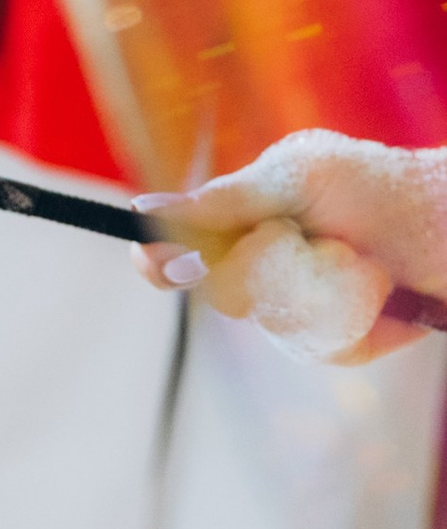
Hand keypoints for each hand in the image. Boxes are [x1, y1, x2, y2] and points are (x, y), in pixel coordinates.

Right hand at [140, 130, 446, 361]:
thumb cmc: (382, 187)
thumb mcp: (297, 178)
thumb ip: (223, 203)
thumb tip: (144, 210)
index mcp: (248, 215)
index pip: (181, 248)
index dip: (163, 261)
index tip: (157, 265)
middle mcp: (266, 262)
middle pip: (229, 293)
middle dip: (279, 267)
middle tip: (320, 240)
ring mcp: (300, 304)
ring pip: (279, 324)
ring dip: (331, 291)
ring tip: (368, 265)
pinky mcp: (339, 338)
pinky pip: (325, 349)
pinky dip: (361, 322)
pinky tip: (385, 296)